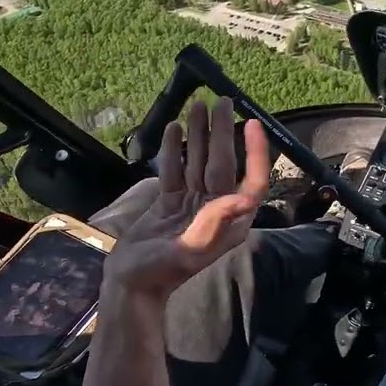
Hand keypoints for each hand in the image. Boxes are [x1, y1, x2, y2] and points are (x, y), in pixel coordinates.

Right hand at [103, 97, 270, 301]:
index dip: (255, 152)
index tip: (251, 123)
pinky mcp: (171, 202)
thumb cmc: (159, 273)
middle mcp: (216, 209)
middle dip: (222, 132)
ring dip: (199, 134)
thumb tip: (245, 198)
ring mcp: (193, 203)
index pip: (252, 181)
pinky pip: (176, 170)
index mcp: (230, 221)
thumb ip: (214, 223)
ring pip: (199, 161)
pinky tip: (175, 128)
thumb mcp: (188, 251)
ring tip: (198, 104)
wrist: (130, 284)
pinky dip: (175, 149)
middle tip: (221, 100)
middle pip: (223, 163)